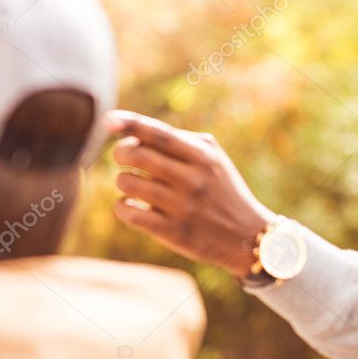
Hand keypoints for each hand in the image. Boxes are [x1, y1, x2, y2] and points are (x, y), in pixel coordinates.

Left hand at [107, 110, 274, 277]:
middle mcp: (192, 180)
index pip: (157, 133)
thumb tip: (134, 130)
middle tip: (124, 159)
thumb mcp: (215, 160)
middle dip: (120, 153)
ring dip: (123, 182)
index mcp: (202, 157)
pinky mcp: (173, 232)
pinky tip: (133, 206)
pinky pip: (128, 212)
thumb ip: (182, 141)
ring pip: (127, 183)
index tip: (108, 121)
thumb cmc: (224, 191)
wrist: (249, 237)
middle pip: (134, 154)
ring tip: (134, 186)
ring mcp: (182, 207)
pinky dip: (123, 206)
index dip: (128, 123)